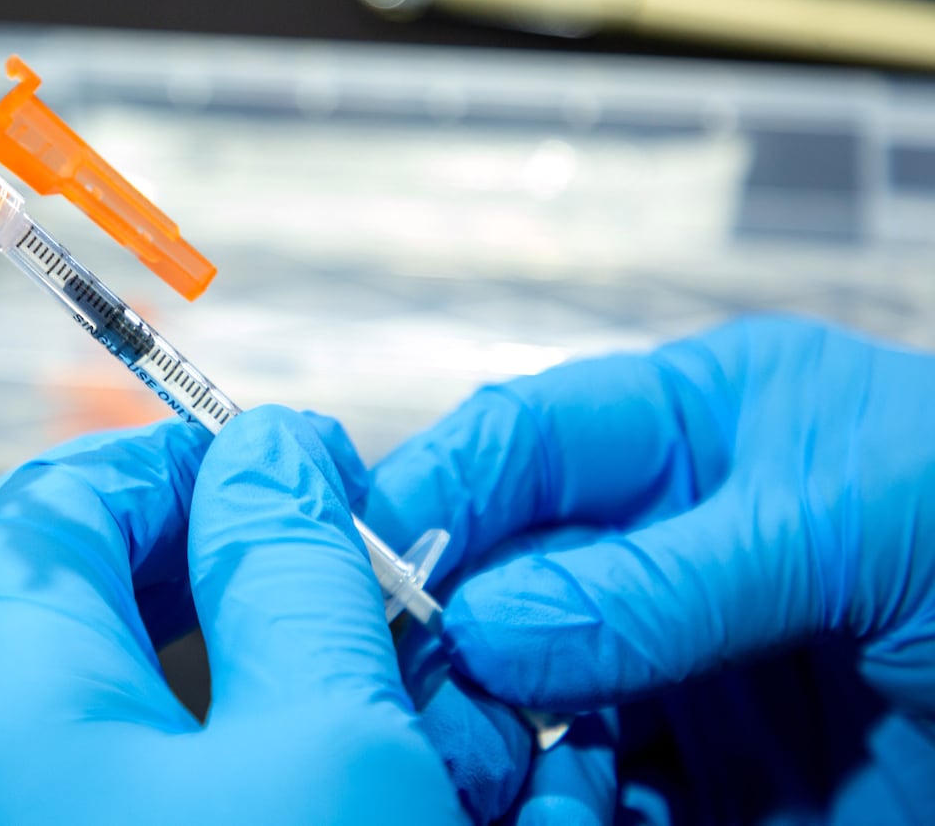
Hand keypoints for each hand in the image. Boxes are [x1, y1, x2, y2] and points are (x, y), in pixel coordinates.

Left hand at [0, 407, 467, 823]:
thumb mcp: (329, 749)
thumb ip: (294, 574)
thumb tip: (274, 454)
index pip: (61, 493)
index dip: (189, 459)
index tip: (293, 470)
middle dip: (127, 526)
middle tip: (245, 536)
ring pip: (0, 664)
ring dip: (115, 615)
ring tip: (239, 627)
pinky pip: (18, 755)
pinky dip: (102, 709)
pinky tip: (202, 738)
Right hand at [362, 315, 934, 822]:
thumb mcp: (851, 525)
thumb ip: (665, 576)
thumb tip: (489, 622)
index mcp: (696, 431)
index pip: (520, 439)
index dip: (434, 491)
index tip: (367, 563)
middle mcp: (664, 543)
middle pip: (501, 576)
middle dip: (451, 633)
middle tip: (428, 698)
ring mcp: (681, 661)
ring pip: (528, 694)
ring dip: (498, 736)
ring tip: (498, 772)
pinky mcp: (710, 772)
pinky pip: (596, 787)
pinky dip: (566, 805)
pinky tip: (572, 811)